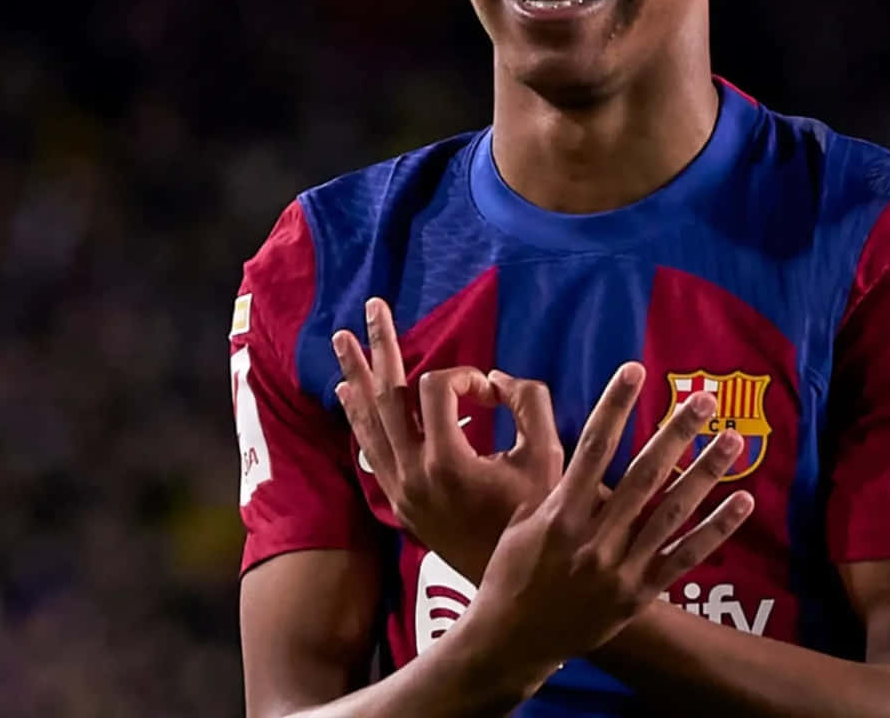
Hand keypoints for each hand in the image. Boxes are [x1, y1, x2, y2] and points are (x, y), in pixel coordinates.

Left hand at [332, 298, 561, 579]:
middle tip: (370, 308)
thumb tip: (495, 378)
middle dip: (380, 348)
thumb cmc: (539, 516)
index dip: (465, 376)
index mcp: (446, 462)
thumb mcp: (546, 454)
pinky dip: (360, 420)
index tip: (493, 394)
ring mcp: (401, 491)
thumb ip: (527, 401)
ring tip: (343, 342)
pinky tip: (350, 397)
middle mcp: (413, 476)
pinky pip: (371, 451)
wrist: (521, 580)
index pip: (436, 389)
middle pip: (386, 396)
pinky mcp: (401, 503)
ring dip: (358, 378)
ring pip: (370, 423)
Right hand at [462, 362, 754, 674]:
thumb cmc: (509, 575)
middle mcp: (593, 538)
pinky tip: (742, 502)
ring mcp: (619, 568)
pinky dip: (716, 530)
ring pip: (671, 512)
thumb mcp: (520, 524)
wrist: (511, 641)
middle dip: (675, 432)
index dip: (614, 405)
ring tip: (732, 439)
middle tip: (704, 398)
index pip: (592, 447)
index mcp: (560, 513)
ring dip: (704, 472)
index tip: (634, 370)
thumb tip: (575, 451)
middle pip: (643, 474)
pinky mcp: (639, 593)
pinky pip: (685, 557)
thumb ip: (551, 488)